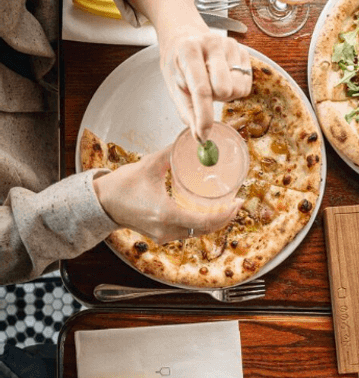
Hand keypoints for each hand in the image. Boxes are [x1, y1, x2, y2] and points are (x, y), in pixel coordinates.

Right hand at [92, 146, 240, 242]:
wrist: (100, 203)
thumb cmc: (121, 185)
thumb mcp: (150, 165)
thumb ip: (173, 153)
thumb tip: (193, 142)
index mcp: (167, 214)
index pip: (206, 221)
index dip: (227, 214)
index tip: (240, 202)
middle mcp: (168, 229)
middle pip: (206, 229)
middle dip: (225, 217)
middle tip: (237, 203)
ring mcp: (164, 235)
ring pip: (197, 232)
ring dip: (213, 221)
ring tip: (227, 206)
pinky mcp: (161, 236)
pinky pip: (188, 232)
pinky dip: (200, 223)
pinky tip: (208, 212)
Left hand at [125, 0, 252, 141]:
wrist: (185, 34)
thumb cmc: (178, 60)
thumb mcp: (173, 82)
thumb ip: (187, 109)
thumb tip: (200, 136)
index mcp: (189, 49)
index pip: (201, 88)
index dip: (204, 115)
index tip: (203, 135)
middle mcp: (212, 43)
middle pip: (224, 90)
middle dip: (214, 98)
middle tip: (203, 90)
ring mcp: (231, 45)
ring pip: (238, 89)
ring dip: (225, 94)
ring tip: (213, 83)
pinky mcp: (244, 51)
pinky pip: (246, 85)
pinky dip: (234, 88)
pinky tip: (223, 78)